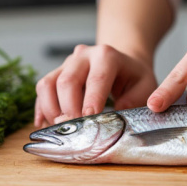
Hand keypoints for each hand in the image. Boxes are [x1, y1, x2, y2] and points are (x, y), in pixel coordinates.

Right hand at [34, 44, 157, 126]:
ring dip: (51, 109)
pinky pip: (42, 89)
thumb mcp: (145, 86)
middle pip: (67, 81)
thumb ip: (134, 100)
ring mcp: (66, 63)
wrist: (122, 63)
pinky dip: (42, 108)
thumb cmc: (134, 77)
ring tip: (61, 129)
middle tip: (75, 130)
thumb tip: (114, 117)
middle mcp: (83, 55)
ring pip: (48, 84)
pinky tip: (45, 124)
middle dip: (69, 108)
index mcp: (107, 55)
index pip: (96, 78)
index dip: (91, 99)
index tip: (89, 118)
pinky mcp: (56, 73)